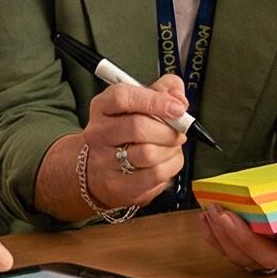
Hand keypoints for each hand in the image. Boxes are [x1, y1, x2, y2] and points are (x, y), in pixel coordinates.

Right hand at [78, 73, 191, 215]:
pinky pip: (154, 176)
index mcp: (102, 107)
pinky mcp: (117, 185)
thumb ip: (162, 91)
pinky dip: (169, 168)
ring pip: (149, 154)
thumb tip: (178, 96)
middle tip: (179, 132)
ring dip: (171, 150)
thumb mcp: (138, 104)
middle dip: (168, 130)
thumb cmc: (125, 133)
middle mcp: (98, 133)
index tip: (178, 108)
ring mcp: (104, 161)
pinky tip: (166, 163)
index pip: (123, 97)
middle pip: (138, 127)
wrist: (97, 171)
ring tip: (171, 147)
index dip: (155, 101)